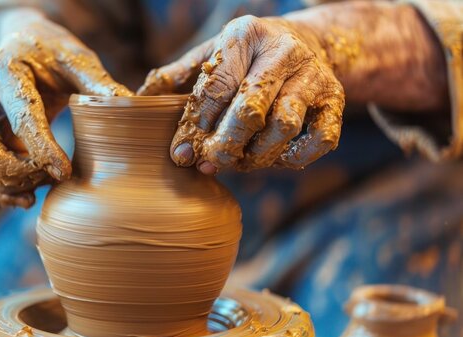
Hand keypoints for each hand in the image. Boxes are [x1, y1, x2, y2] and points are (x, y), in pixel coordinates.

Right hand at [0, 9, 131, 206]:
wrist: (25, 45)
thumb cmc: (54, 53)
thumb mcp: (77, 60)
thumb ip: (98, 83)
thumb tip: (131, 106)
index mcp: (8, 73)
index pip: (22, 117)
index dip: (42, 148)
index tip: (63, 173)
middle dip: (14, 171)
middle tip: (49, 179)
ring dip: (3, 184)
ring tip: (36, 195)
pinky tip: (27, 197)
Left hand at [139, 15, 344, 173]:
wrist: (307, 42)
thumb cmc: (246, 56)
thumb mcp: (211, 54)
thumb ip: (177, 76)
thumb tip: (137, 101)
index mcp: (244, 36)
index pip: (217, 85)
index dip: (197, 123)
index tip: (181, 152)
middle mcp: (283, 52)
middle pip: (251, 108)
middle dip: (225, 144)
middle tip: (209, 163)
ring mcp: (314, 76)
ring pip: (285, 127)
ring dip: (257, 155)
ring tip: (238, 162)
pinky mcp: (336, 100)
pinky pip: (320, 140)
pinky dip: (295, 158)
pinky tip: (274, 157)